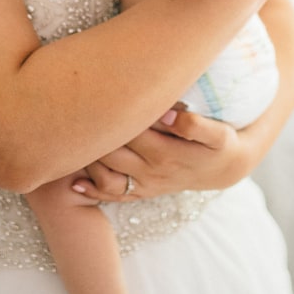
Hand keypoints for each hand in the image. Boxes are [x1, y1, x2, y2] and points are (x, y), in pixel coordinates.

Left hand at [70, 107, 241, 201]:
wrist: (227, 169)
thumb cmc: (221, 144)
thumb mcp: (219, 134)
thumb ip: (195, 125)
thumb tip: (166, 114)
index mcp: (165, 152)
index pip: (127, 132)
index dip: (109, 117)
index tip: (91, 98)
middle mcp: (150, 170)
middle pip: (109, 153)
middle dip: (89, 137)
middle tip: (68, 115)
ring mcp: (145, 184)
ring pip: (106, 175)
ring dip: (86, 162)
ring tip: (66, 143)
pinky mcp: (144, 191)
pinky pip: (115, 195)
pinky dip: (93, 191)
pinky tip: (74, 184)